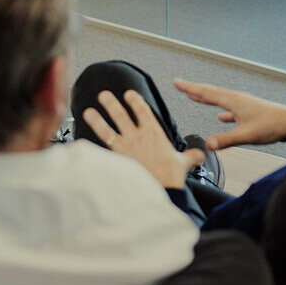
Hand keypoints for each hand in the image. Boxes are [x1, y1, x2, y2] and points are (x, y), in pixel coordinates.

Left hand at [83, 90, 203, 188]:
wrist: (161, 190)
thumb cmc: (171, 177)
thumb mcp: (183, 163)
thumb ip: (190, 156)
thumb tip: (200, 154)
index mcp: (153, 134)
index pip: (143, 111)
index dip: (135, 101)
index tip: (129, 94)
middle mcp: (137, 138)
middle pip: (121, 116)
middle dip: (111, 104)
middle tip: (103, 94)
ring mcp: (125, 149)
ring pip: (108, 131)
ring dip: (97, 120)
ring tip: (87, 112)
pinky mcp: (118, 161)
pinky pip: (105, 151)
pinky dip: (95, 146)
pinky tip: (86, 144)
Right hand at [174, 78, 285, 149]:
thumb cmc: (272, 126)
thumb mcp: (247, 135)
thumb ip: (226, 140)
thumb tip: (208, 144)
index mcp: (234, 101)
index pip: (207, 93)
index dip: (190, 88)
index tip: (177, 82)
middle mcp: (237, 99)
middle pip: (211, 92)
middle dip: (194, 89)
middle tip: (180, 84)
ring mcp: (243, 104)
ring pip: (220, 99)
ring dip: (206, 97)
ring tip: (195, 95)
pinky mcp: (250, 111)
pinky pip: (230, 108)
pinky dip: (222, 110)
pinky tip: (222, 117)